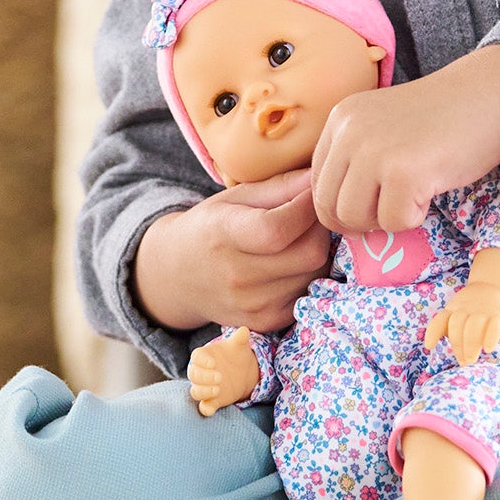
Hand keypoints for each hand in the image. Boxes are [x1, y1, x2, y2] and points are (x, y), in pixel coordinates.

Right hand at [132, 170, 330, 332]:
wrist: (179, 277)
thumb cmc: (210, 227)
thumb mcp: (235, 197)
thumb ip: (280, 186)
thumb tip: (319, 177)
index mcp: (224, 236)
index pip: (279, 228)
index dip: (307, 206)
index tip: (312, 191)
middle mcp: (237, 277)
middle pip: (310, 253)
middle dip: (320, 227)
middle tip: (311, 214)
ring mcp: (253, 305)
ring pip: (315, 273)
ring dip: (317, 250)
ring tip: (299, 236)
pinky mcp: (266, 321)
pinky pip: (308, 292)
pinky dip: (309, 273)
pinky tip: (292, 261)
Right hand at [187, 327, 261, 415]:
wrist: (241, 370)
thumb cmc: (235, 354)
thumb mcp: (239, 345)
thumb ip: (240, 338)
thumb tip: (245, 330)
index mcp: (204, 356)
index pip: (196, 357)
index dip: (202, 361)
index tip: (213, 362)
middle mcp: (201, 372)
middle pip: (194, 375)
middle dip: (204, 377)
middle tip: (219, 377)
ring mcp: (205, 387)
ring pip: (195, 391)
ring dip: (203, 392)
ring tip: (218, 389)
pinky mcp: (211, 400)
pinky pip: (203, 406)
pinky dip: (205, 409)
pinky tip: (210, 410)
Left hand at [310, 43, 499, 233]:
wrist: (490, 93)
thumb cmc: (442, 117)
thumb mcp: (382, 126)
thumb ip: (355, 158)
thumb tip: (336, 216)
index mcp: (341, 119)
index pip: (316, 183)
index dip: (343, 204)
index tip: (375, 202)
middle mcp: (349, 132)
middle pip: (328, 207)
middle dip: (360, 220)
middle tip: (394, 207)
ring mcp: (374, 152)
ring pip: (354, 219)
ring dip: (385, 220)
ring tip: (412, 197)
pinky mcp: (404, 172)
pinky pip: (394, 222)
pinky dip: (414, 217)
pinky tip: (430, 191)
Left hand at [426, 281, 499, 365]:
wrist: (495, 284)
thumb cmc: (474, 306)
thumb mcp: (458, 311)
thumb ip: (453, 328)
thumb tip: (459, 354)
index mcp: (453, 309)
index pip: (440, 320)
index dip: (433, 333)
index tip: (429, 346)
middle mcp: (466, 309)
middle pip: (457, 326)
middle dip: (458, 345)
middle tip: (463, 361)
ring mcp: (483, 311)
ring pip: (473, 326)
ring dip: (470, 345)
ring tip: (471, 360)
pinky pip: (494, 326)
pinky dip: (490, 338)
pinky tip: (487, 349)